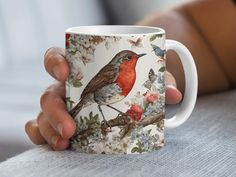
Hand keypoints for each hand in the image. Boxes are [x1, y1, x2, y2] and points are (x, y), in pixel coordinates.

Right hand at [25, 47, 181, 149]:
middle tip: (70, 128)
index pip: (56, 57)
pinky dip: (44, 135)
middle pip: (49, 94)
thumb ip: (160, 80)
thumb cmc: (131, 76)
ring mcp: (64, 105)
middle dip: (55, 111)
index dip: (54, 63)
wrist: (127, 83)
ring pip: (44, 115)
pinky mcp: (65, 121)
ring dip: (50, 129)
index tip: (65, 72)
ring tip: (65, 143)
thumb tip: (174, 94)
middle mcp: (67, 87)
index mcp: (80, 68)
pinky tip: (56, 145)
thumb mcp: (145, 75)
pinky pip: (45, 127)